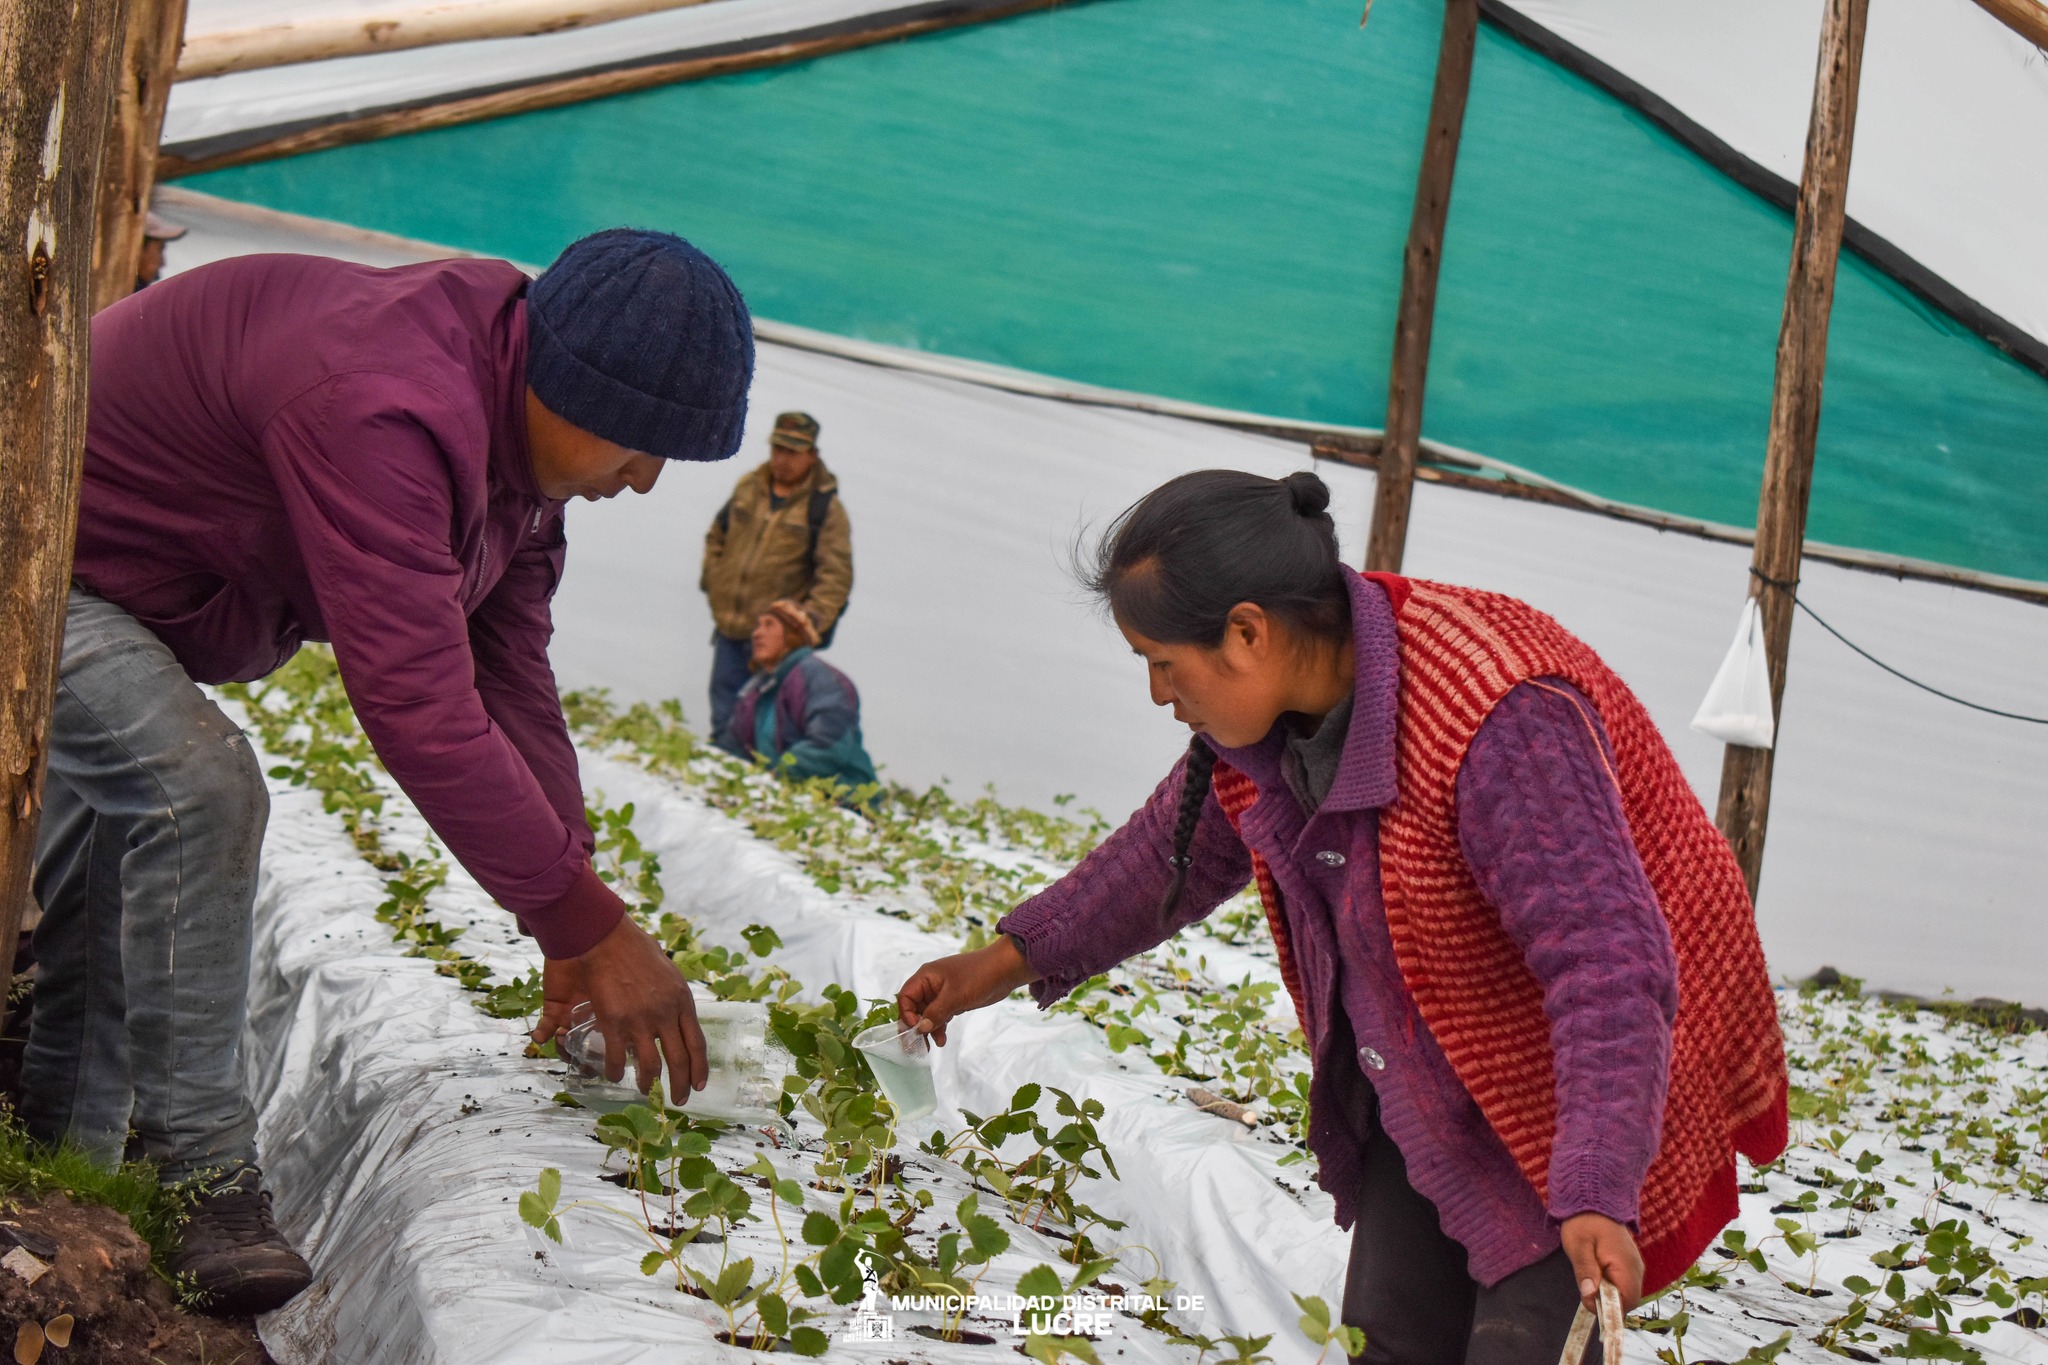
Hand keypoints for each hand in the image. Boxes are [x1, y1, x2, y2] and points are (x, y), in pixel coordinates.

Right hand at [532, 914, 707, 1105]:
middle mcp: (666, 1014)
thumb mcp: (667, 972)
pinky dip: (615, 1071)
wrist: (605, 937)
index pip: (697, 1043)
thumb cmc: (635, 948)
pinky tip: (614, 1076)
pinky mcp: (614, 1022)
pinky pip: (616, 1058)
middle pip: (679, 1060)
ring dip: (648, 1084)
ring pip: (650, 1065)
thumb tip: (676, 1009)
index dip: (699, 1068)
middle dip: (680, 1085)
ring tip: (645, 1092)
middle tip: (679, 1101)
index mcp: (682, 1001)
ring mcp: (641, 1020)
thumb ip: (673, 996)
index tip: (700, 1084)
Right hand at [896, 936, 1039, 1045]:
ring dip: (928, 1029)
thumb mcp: (955, 996)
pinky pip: (939, 1015)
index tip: (916, 1029)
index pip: (906, 997)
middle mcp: (930, 984)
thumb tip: (920, 1028)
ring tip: (932, 1046)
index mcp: (926, 977)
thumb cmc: (978, 976)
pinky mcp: (953, 1000)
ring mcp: (941, 993)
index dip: (907, 1015)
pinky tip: (942, 1039)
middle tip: (916, 1047)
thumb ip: (936, 1012)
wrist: (1004, 969)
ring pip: (927, 1014)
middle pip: (914, 1008)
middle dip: (915, 1026)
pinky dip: (939, 1027)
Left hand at [1560, 1213, 1643, 1311]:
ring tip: (1590, 1274)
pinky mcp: (1629, 1264)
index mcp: (1626, 1265)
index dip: (1608, 1307)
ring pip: (1626, 1293)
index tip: (1588, 1297)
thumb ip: (1585, 1270)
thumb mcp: (1578, 1245)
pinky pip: (1624, 1284)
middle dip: (1607, 1302)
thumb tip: (1590, 1295)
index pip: (1627, 1301)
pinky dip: (1610, 1285)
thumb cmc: (1584, 1222)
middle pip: (1628, 1301)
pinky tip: (1597, 1271)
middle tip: (1586, 1285)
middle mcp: (1636, 1268)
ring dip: (1608, 1293)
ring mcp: (1635, 1266)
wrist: (1594, 1201)